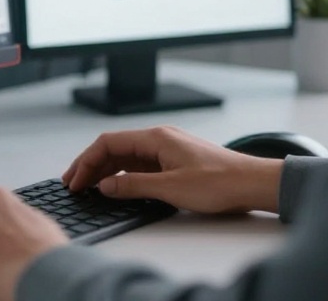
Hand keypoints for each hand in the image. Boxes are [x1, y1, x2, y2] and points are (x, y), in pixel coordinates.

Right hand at [62, 125, 283, 213]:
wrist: (253, 184)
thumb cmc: (220, 183)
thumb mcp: (170, 188)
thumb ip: (133, 186)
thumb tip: (104, 186)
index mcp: (155, 138)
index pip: (108, 143)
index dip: (86, 161)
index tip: (74, 180)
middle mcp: (159, 139)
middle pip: (114, 148)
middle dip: (90, 165)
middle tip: (74, 184)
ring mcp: (167, 149)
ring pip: (126, 157)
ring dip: (105, 171)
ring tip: (89, 187)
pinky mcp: (175, 161)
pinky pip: (140, 164)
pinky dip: (124, 175)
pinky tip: (117, 188)